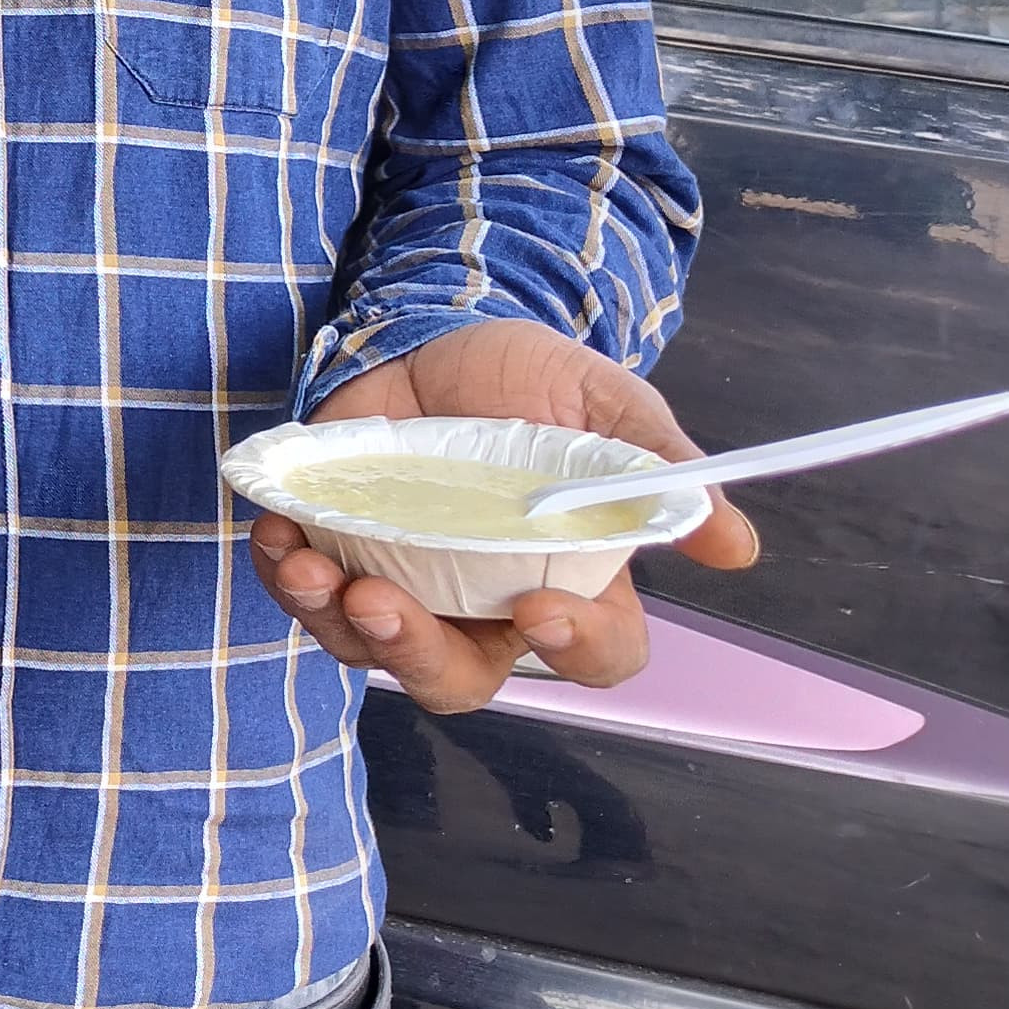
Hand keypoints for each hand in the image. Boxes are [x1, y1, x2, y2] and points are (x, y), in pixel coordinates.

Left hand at [247, 320, 761, 715]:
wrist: (434, 330)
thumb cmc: (529, 378)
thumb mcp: (602, 404)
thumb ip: (658, 467)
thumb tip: (732, 542)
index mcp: (570, 580)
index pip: (593, 653)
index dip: (576, 649)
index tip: (544, 608)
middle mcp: (484, 602)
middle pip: (460, 678)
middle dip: (416, 655)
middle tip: (381, 604)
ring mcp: (406, 581)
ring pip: (370, 647)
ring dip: (333, 619)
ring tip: (310, 565)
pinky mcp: (339, 549)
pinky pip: (309, 592)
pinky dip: (286, 573)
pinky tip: (277, 537)